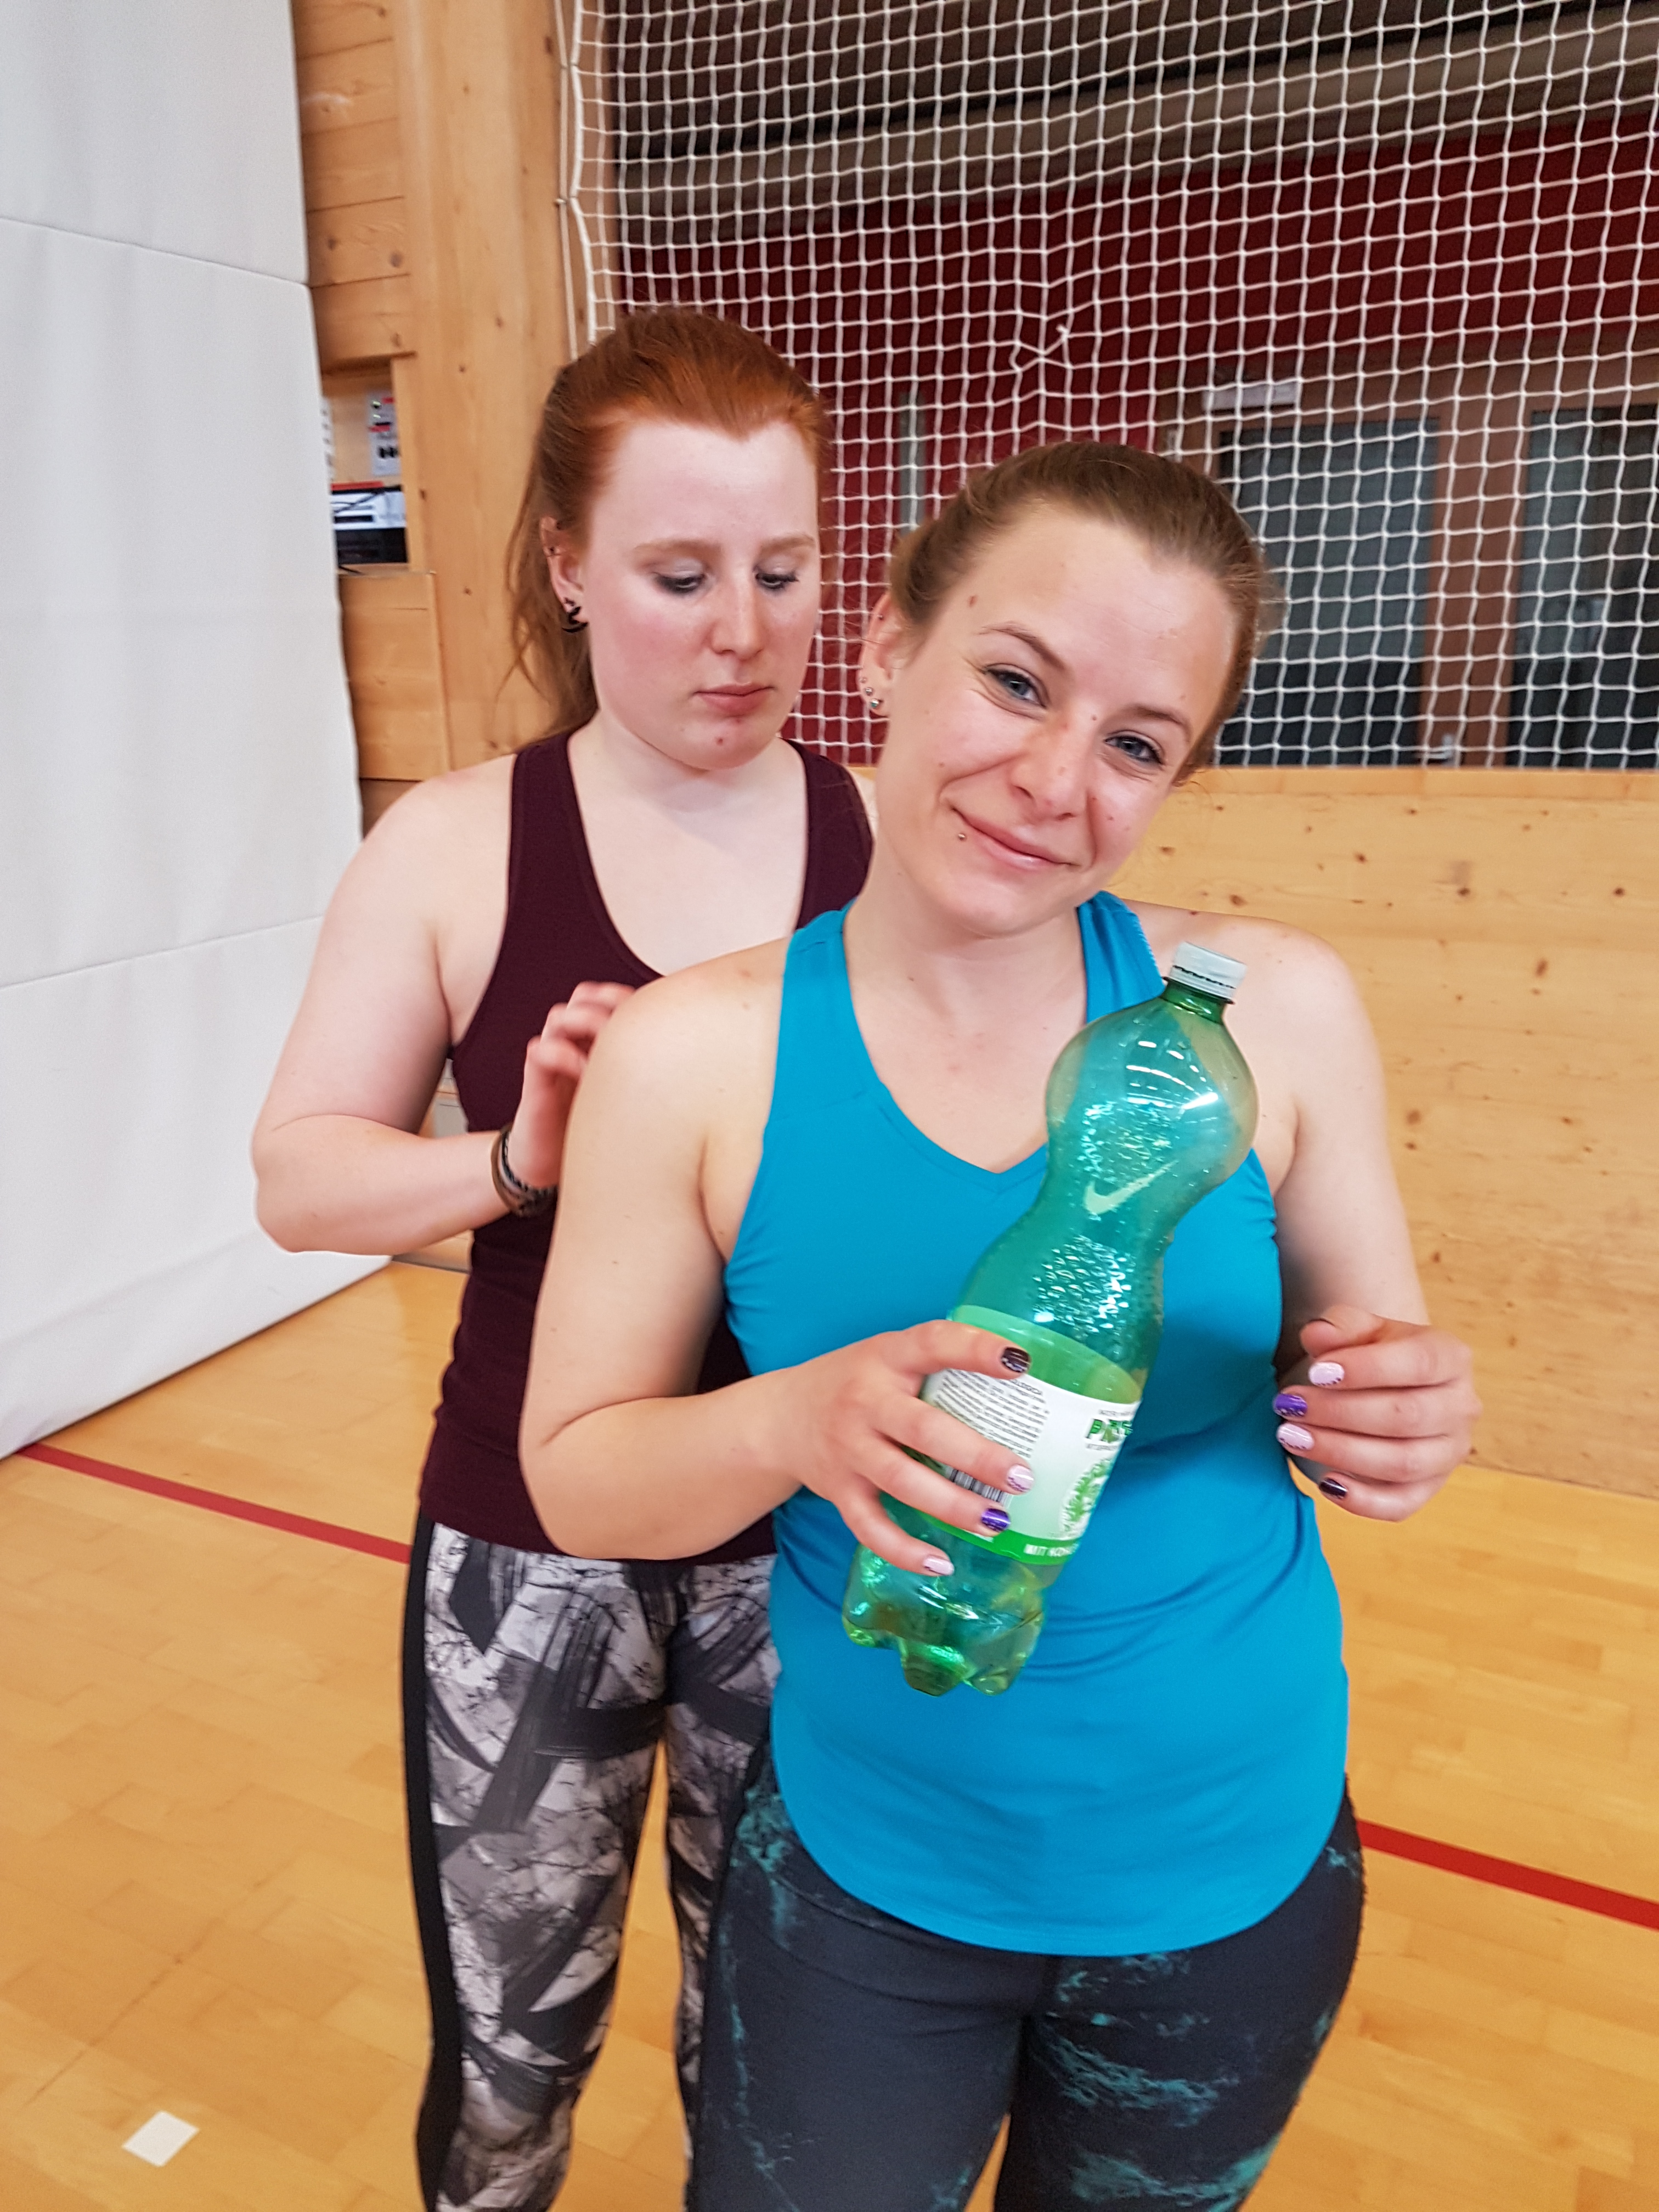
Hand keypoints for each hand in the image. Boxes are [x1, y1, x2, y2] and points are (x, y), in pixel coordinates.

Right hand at [506, 982, 634, 1190]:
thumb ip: (654, 1075)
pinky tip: (584, 1074)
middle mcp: (575, 1043)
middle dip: (604, 1003)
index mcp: (598, 1040)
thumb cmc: (602, 1131)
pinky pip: (541, 1049)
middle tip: (624, 1027)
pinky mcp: (537, 1081)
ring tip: (606, 1048)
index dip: (623, 997)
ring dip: (584, 1022)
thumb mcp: (635, 1098)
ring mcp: (554, 1059)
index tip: (648, 1016)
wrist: (556, 1165)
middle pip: (583, 996)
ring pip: (559, 1016)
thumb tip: (700, 1061)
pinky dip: (562, 1053)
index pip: (607, 996)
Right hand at [776, 1322, 1038, 1573]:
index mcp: (887, 1357)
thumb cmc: (855, 1382)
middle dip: (976, 1456)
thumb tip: (1027, 1379)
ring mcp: (849, 1448)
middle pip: (923, 1429)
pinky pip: (870, 1527)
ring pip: (902, 1481)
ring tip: (997, 1522)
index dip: (975, 1350)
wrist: (780, 1417)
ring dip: (953, 1506)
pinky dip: (904, 1550)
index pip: (933, 1343)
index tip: (1020, 1361)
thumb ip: (939, 1365)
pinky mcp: (838, 1490)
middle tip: (1021, 1475)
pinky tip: (940, 1564)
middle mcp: (865, 1401)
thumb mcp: (889, 1355)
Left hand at [1274, 1303, 1479, 1521]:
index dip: (1367, 1369)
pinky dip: (1363, 1501)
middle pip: (1407, 1416)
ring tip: (1292, 1436)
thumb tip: (1317, 1336)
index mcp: (1450, 1357)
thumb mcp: (1356, 1329)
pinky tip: (1325, 1483)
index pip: (1419, 1363)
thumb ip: (1339, 1326)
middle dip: (1340, 1413)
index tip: (1316, 1371)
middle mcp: (1460, 1407)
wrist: (1383, 1385)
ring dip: (1342, 1452)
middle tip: (1289, 1406)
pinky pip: (1401, 1505)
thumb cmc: (1368, 1353)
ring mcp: (1449, 1453)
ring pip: (1403, 1462)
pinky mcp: (1428, 1488)